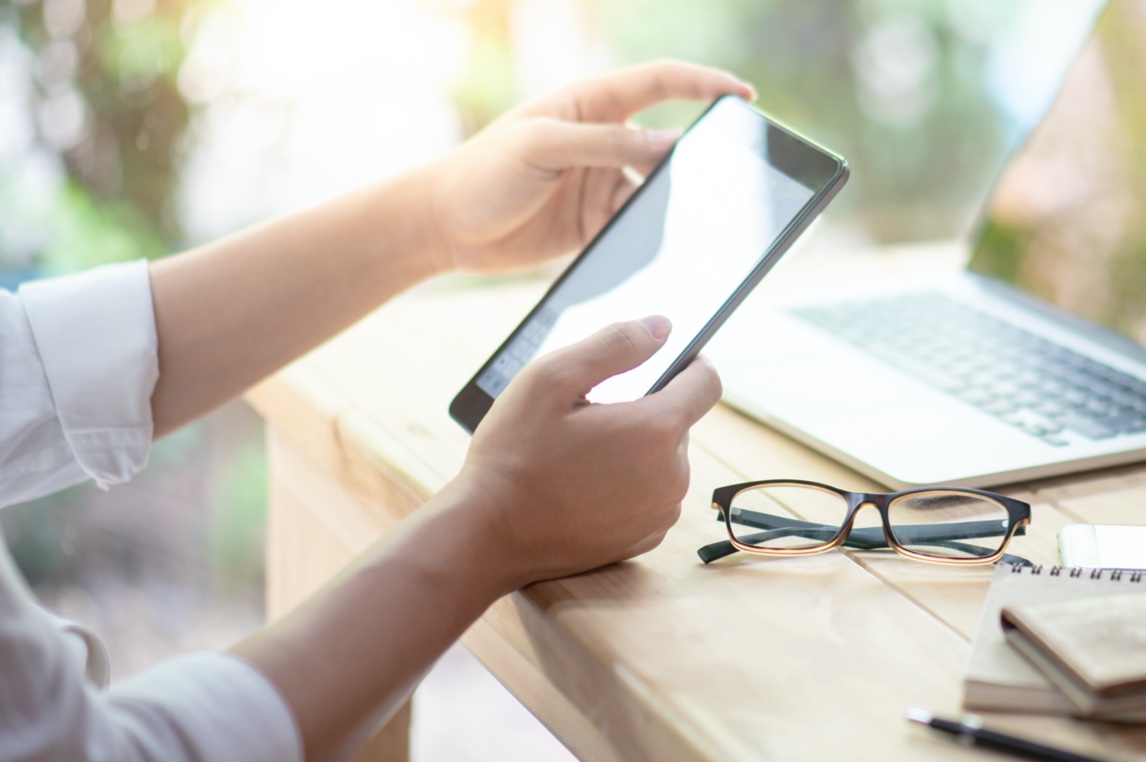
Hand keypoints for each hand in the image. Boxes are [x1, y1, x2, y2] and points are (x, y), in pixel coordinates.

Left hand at [428, 60, 754, 273]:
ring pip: (652, 193)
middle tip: (726, 178)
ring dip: (665, 207)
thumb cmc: (481, 172)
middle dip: (695, 159)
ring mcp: (597, 183)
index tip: (744, 97)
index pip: (659, 83)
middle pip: (665, 143)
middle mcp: (600, 140)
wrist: (444, 227)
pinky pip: (631, 228)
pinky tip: (646, 248)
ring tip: (674, 224)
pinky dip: (643, 237)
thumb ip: (606, 143)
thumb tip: (672, 145)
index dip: (704, 85)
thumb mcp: (541, 147)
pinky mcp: (591, 224)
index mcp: (589, 103)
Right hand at [453, 316, 722, 587]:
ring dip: (636, 449)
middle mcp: (672, 476)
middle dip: (644, 409)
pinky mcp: (644, 538)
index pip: (706, 382)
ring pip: (664, 460)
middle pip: (679, 422)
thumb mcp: (550, 379)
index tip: (664, 360)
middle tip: (589, 415)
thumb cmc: (514, 454)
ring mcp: (660, 513)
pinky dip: (628, 484)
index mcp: (656, 430)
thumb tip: (662, 327)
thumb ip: (613, 345)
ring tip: (581, 454)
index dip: (690, 362)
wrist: (489, 536)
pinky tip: (584, 485)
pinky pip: (651, 495)